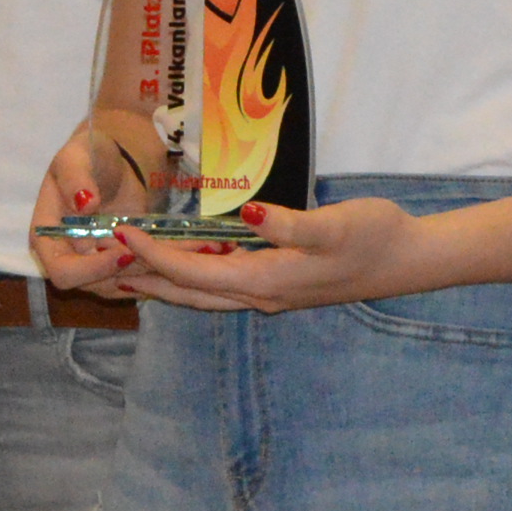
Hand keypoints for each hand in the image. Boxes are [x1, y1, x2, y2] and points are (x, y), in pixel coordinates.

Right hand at [30, 110, 164, 293]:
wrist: (109, 162)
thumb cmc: (86, 157)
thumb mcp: (76, 157)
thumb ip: (76, 177)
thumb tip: (85, 203)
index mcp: (46, 236)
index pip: (62, 271)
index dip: (92, 269)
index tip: (124, 252)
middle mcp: (65, 256)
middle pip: (90, 285)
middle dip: (124, 271)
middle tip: (155, 252)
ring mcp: (89, 263)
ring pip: (113, 287)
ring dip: (142, 274)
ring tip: (168, 252)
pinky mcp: (113, 264)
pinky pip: (129, 280)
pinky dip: (150, 272)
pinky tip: (169, 256)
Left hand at [112, 196, 427, 313]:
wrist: (409, 260)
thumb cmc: (374, 236)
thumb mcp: (335, 224)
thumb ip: (290, 224)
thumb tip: (248, 216)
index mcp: (266, 281)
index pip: (193, 272)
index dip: (154, 255)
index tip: (120, 234)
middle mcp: (260, 295)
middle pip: (187, 292)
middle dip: (144, 279)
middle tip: (101, 264)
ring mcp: (269, 294)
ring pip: (202, 294)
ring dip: (164, 283)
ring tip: (128, 271)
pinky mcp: (279, 285)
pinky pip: (220, 286)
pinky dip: (192, 277)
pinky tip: (183, 263)